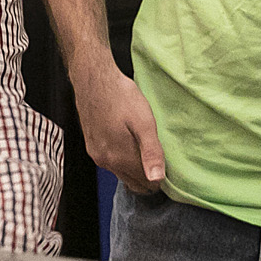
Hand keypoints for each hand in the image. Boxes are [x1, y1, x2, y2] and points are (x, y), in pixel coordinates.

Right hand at [70, 63, 165, 193]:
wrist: (93, 78)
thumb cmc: (120, 96)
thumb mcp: (144, 122)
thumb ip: (151, 152)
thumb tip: (157, 179)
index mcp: (119, 158)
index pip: (145, 182)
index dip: (160, 177)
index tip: (169, 164)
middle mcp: (105, 161)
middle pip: (133, 180)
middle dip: (148, 175)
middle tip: (160, 155)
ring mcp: (96, 154)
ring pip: (122, 172)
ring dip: (135, 166)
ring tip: (146, 147)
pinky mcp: (92, 146)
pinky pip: (112, 162)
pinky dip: (123, 159)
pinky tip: (130, 142)